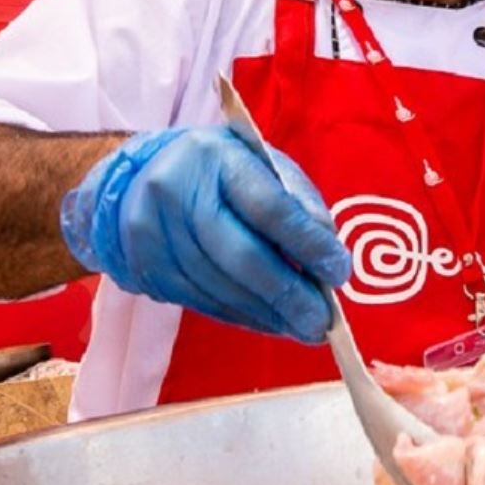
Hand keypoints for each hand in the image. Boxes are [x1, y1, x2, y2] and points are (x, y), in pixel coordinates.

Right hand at [61, 127, 350, 342]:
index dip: (308, 245)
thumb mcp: (264, 166)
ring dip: (267, 314)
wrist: (145, 175)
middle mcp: (177, 192)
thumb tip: (330, 255)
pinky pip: (201, 302)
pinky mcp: (145, 267)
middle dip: (288, 295)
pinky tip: (268, 321)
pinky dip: (241, 317)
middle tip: (323, 323)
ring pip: (221, 288)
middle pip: (241, 257)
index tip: (339, 274)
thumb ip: (299, 203)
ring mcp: (154, 232)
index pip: (269, 208)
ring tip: (302, 327)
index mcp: (216, 157)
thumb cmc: (222, 171)